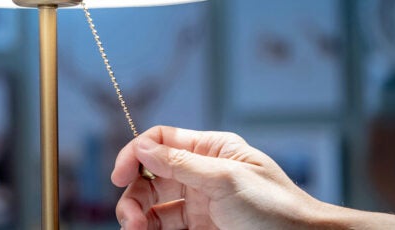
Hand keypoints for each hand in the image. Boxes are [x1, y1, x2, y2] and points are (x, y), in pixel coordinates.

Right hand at [111, 126, 320, 228]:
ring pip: (154, 205)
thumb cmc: (276, 207)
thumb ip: (181, 163)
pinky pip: (165, 227)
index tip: (118, 176)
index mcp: (210, 150)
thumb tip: (143, 147)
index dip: (135, 154)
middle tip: (131, 221)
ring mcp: (200, 203)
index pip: (161, 142)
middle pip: (150, 177)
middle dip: (134, 196)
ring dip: (139, 217)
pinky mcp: (200, 228)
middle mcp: (201, 174)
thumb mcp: (226, 179)